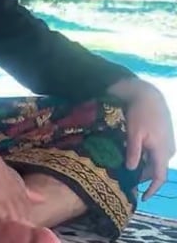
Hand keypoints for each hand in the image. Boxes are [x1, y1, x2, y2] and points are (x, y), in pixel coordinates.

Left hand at [114, 79, 175, 199]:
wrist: (148, 96)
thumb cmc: (140, 113)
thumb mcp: (133, 133)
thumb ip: (134, 152)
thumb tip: (132, 170)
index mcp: (162, 151)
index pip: (159, 177)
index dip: (152, 189)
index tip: (143, 198)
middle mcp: (168, 150)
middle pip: (155, 170)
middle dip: (143, 178)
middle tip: (127, 181)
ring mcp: (167, 144)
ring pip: (155, 161)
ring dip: (143, 166)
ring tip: (127, 169)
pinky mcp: (164, 138)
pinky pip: (155, 153)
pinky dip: (145, 158)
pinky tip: (133, 156)